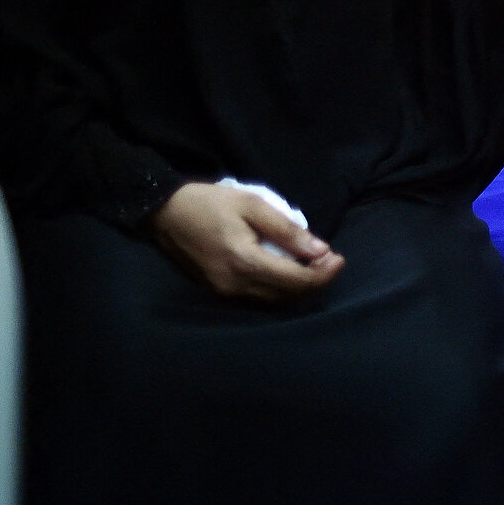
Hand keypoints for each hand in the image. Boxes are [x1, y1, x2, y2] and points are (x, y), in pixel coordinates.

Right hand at [149, 182, 343, 302]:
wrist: (164, 213)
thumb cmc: (210, 203)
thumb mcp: (252, 204)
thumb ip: (287, 230)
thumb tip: (321, 250)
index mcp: (243, 262)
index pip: (295, 281)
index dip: (323, 274)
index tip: (339, 258)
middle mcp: (234, 285)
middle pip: (288, 296)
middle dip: (316, 281)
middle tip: (332, 260)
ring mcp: (225, 293)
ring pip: (274, 301)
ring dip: (300, 288)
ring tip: (316, 266)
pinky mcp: (219, 292)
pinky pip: (259, 299)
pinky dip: (281, 290)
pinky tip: (290, 272)